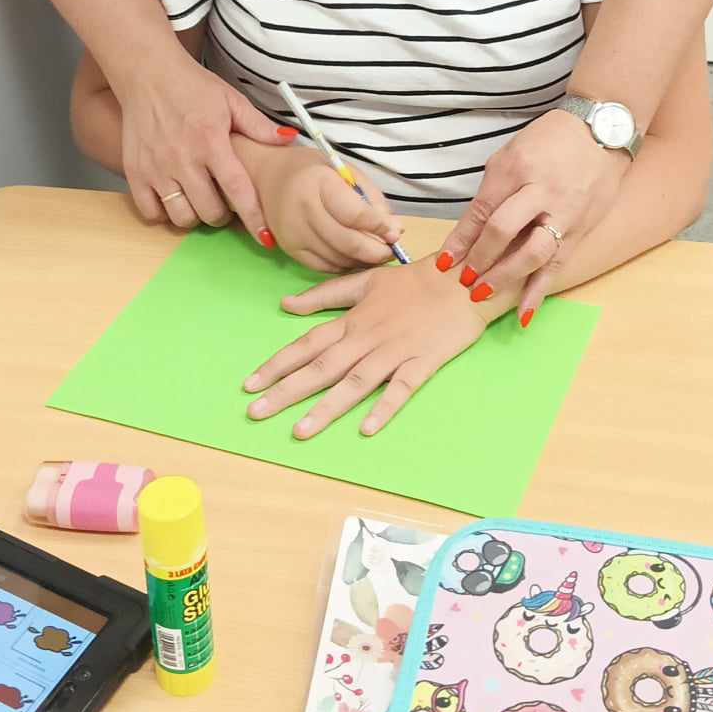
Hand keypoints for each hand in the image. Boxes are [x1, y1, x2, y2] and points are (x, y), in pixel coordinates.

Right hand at [118, 45, 292, 241]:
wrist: (148, 74)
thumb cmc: (192, 87)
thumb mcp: (231, 100)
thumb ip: (259, 126)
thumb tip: (289, 140)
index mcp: (211, 142)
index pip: (238, 190)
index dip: (254, 218)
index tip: (266, 237)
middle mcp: (183, 160)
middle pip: (210, 212)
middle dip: (223, 215)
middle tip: (224, 204)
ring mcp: (156, 168)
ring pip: (181, 217)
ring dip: (195, 217)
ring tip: (198, 201)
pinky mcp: (135, 172)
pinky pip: (151, 212)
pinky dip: (163, 214)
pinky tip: (173, 199)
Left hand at [243, 259, 499, 437]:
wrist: (463, 279)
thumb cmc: (414, 281)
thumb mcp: (366, 280)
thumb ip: (326, 294)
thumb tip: (286, 304)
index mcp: (352, 320)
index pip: (307, 345)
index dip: (277, 364)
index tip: (249, 384)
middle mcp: (366, 339)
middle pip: (321, 368)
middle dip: (286, 392)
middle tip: (256, 413)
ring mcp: (394, 353)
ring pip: (354, 384)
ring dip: (325, 408)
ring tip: (299, 431)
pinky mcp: (422, 364)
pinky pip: (401, 389)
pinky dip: (384, 408)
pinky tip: (366, 429)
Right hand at [260, 148, 404, 273]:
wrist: (268, 175)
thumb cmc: (313, 170)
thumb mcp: (346, 172)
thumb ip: (371, 199)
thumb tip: (394, 230)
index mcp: (318, 183)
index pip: (354, 214)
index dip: (379, 227)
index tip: (395, 232)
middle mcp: (302, 211)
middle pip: (347, 242)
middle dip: (376, 251)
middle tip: (392, 251)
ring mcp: (293, 234)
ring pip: (337, 259)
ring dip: (362, 261)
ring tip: (377, 254)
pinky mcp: (289, 250)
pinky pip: (324, 267)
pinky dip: (344, 265)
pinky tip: (355, 258)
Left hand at [437, 109, 630, 320]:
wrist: (602, 130)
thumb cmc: (550, 140)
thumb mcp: (513, 152)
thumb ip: (495, 188)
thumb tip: (474, 227)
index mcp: (516, 168)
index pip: (482, 210)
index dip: (461, 239)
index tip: (445, 261)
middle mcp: (540, 190)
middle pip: (504, 230)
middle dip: (480, 259)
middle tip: (465, 279)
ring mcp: (565, 211)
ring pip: (533, 252)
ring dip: (506, 277)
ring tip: (484, 294)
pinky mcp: (582, 227)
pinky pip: (559, 263)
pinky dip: (540, 291)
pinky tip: (525, 314)